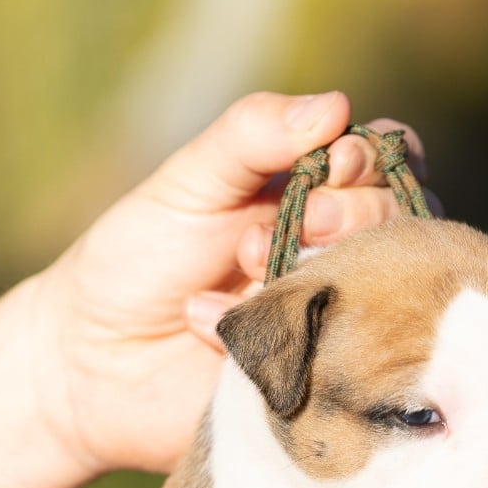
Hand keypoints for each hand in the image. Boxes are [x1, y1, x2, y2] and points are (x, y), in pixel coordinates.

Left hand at [33, 90, 427, 473]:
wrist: (90, 363)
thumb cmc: (137, 262)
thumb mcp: (190, 182)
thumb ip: (253, 135)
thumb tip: (337, 106)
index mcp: (311, 197)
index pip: (384, 163)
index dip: (369, 162)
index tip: (328, 167)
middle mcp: (335, 258)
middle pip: (397, 224)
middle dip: (345, 218)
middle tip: (264, 235)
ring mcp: (334, 322)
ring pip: (380, 290)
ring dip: (312, 274)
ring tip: (242, 273)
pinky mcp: (319, 381)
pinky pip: (338, 355)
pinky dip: (274, 332)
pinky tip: (212, 327)